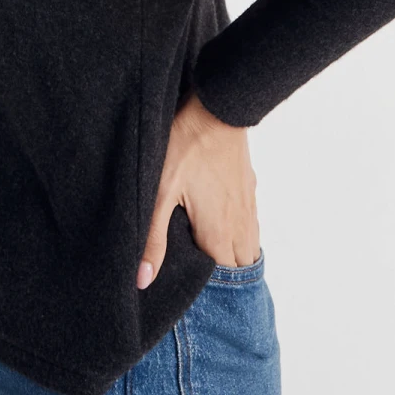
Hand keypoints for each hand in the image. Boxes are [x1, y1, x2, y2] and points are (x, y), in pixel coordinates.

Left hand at [137, 91, 259, 287]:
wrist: (217, 108)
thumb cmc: (185, 147)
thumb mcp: (160, 193)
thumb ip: (153, 239)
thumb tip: (143, 279)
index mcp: (219, 231)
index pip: (224, 277)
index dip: (210, 286)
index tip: (191, 284)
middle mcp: (240, 223)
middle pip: (240, 265)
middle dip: (225, 276)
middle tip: (199, 273)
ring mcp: (248, 204)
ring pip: (250, 245)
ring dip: (235, 255)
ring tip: (210, 254)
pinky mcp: (249, 187)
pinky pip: (251, 223)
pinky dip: (240, 233)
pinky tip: (221, 223)